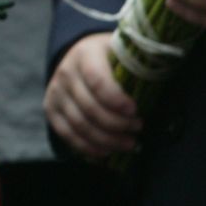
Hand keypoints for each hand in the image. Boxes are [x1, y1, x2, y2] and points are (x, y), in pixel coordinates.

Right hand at [44, 32, 140, 159]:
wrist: (81, 56)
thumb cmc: (111, 59)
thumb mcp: (123, 53)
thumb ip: (137, 68)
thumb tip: (155, 93)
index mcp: (86, 54)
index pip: (97, 80)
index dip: (116, 99)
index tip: (136, 111)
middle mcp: (66, 72)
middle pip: (90, 107)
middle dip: (118, 124)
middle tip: (138, 129)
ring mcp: (56, 92)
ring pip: (80, 124)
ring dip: (107, 140)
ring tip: (129, 144)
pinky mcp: (51, 109)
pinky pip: (67, 134)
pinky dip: (87, 147)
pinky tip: (106, 151)